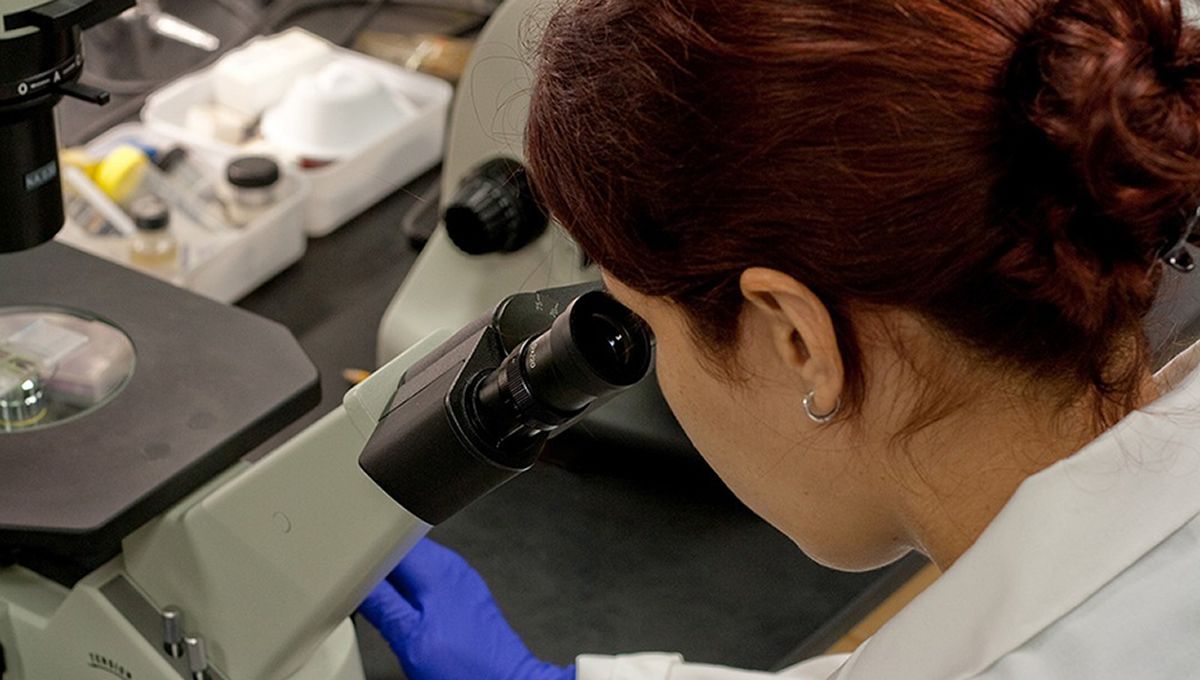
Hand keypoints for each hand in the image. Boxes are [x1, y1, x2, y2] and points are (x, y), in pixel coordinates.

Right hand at [359, 539, 574, 679]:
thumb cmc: (467, 667)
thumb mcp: (408, 637)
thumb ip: (380, 603)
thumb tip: (354, 582)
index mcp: (436, 566)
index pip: (389, 538)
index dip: (362, 552)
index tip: (345, 569)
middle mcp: (451, 565)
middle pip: (400, 550)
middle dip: (376, 567)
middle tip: (357, 590)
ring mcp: (459, 579)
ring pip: (412, 567)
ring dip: (392, 581)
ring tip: (379, 605)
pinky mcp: (463, 596)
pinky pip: (427, 582)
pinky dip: (410, 593)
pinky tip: (405, 614)